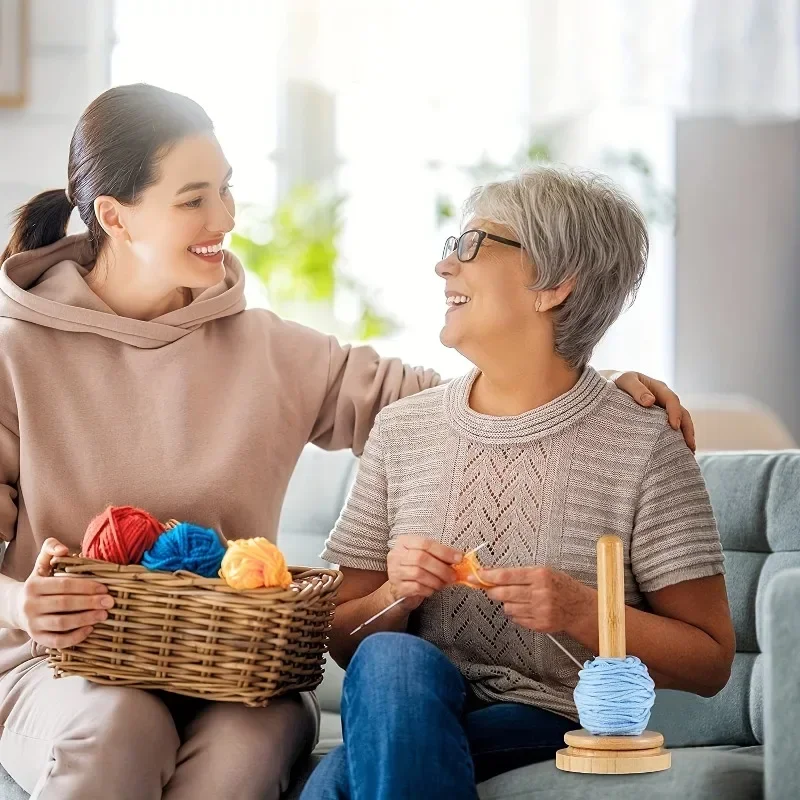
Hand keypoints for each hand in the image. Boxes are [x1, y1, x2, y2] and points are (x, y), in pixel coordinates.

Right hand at [12, 538, 113, 648]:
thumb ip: (50, 548)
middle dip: (90, 603)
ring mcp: (32, 624)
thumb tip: (64, 549)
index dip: (86, 586)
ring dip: (86, 619)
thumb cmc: (38, 582)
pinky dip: (75, 637)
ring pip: (62, 624)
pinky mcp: (37, 638)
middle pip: (65, 604)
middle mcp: (30, 605)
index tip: (105, 588)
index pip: (64, 585)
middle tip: (110, 602)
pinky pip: (57, 641)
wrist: (16, 607)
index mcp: (34, 585)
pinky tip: (90, 629)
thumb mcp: (41, 564)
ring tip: (104, 615)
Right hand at [386, 535, 460, 610]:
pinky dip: (428, 589)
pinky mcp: (397, 587)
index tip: (458, 558)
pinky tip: (432, 589)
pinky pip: (416, 587)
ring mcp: (395, 571)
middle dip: (441, 568)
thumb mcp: (426, 557)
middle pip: (421, 558)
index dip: (444, 551)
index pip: (425, 543)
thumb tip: (459, 559)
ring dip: (436, 580)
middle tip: (453, 575)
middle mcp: (396, 555)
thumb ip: (440, 556)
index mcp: (405, 542)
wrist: (401, 587)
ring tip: (443, 583)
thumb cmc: (416, 568)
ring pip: (419, 573)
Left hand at [477, 566, 595, 634]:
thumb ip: (518, 573)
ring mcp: (540, 610)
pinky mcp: (539, 624)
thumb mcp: (543, 571)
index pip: (506, 576)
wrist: (579, 607)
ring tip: (516, 598)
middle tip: (489, 588)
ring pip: (508, 607)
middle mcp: (540, 593)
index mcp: (540, 575)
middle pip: (504, 593)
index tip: (477, 576)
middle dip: (492, 591)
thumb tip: (491, 572)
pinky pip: (516, 619)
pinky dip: (515, 613)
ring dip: (506, 602)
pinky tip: (524, 608)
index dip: (488, 576)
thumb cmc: (560, 586)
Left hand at [612, 371, 695, 451]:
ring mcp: (661, 411)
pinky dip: (675, 439)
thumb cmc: (617, 382)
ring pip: (679, 423)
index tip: (674, 426)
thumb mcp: (625, 381)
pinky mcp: (656, 420)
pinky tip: (677, 451)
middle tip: (689, 446)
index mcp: (658, 388)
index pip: (672, 400)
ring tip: (689, 453)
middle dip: (687, 429)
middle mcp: (663, 400)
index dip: (675, 413)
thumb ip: (636, 389)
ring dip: (685, 436)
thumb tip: (650, 401)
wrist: (608, 387)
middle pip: (682, 413)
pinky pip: (668, 429)